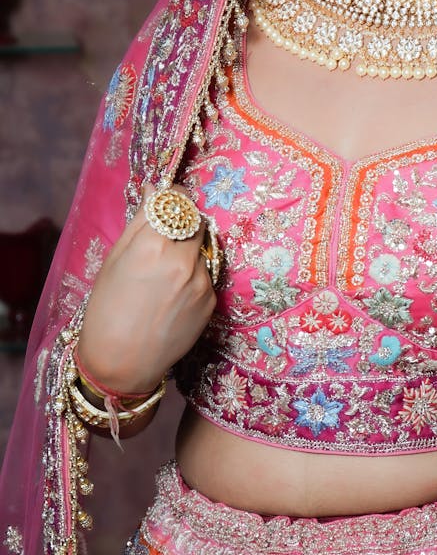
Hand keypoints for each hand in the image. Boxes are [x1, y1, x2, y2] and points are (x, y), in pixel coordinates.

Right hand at [77, 185, 215, 393]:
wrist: (121, 364)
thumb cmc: (107, 310)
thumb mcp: (114, 260)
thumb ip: (140, 221)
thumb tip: (155, 190)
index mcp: (154, 245)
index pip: (179, 201)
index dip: (175, 198)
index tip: (170, 201)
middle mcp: (184, 260)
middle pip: (197, 221)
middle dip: (184, 222)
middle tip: (166, 237)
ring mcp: (202, 281)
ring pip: (202, 249)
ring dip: (189, 251)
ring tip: (163, 277)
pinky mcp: (212, 300)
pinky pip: (206, 275)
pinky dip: (193, 277)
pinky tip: (172, 296)